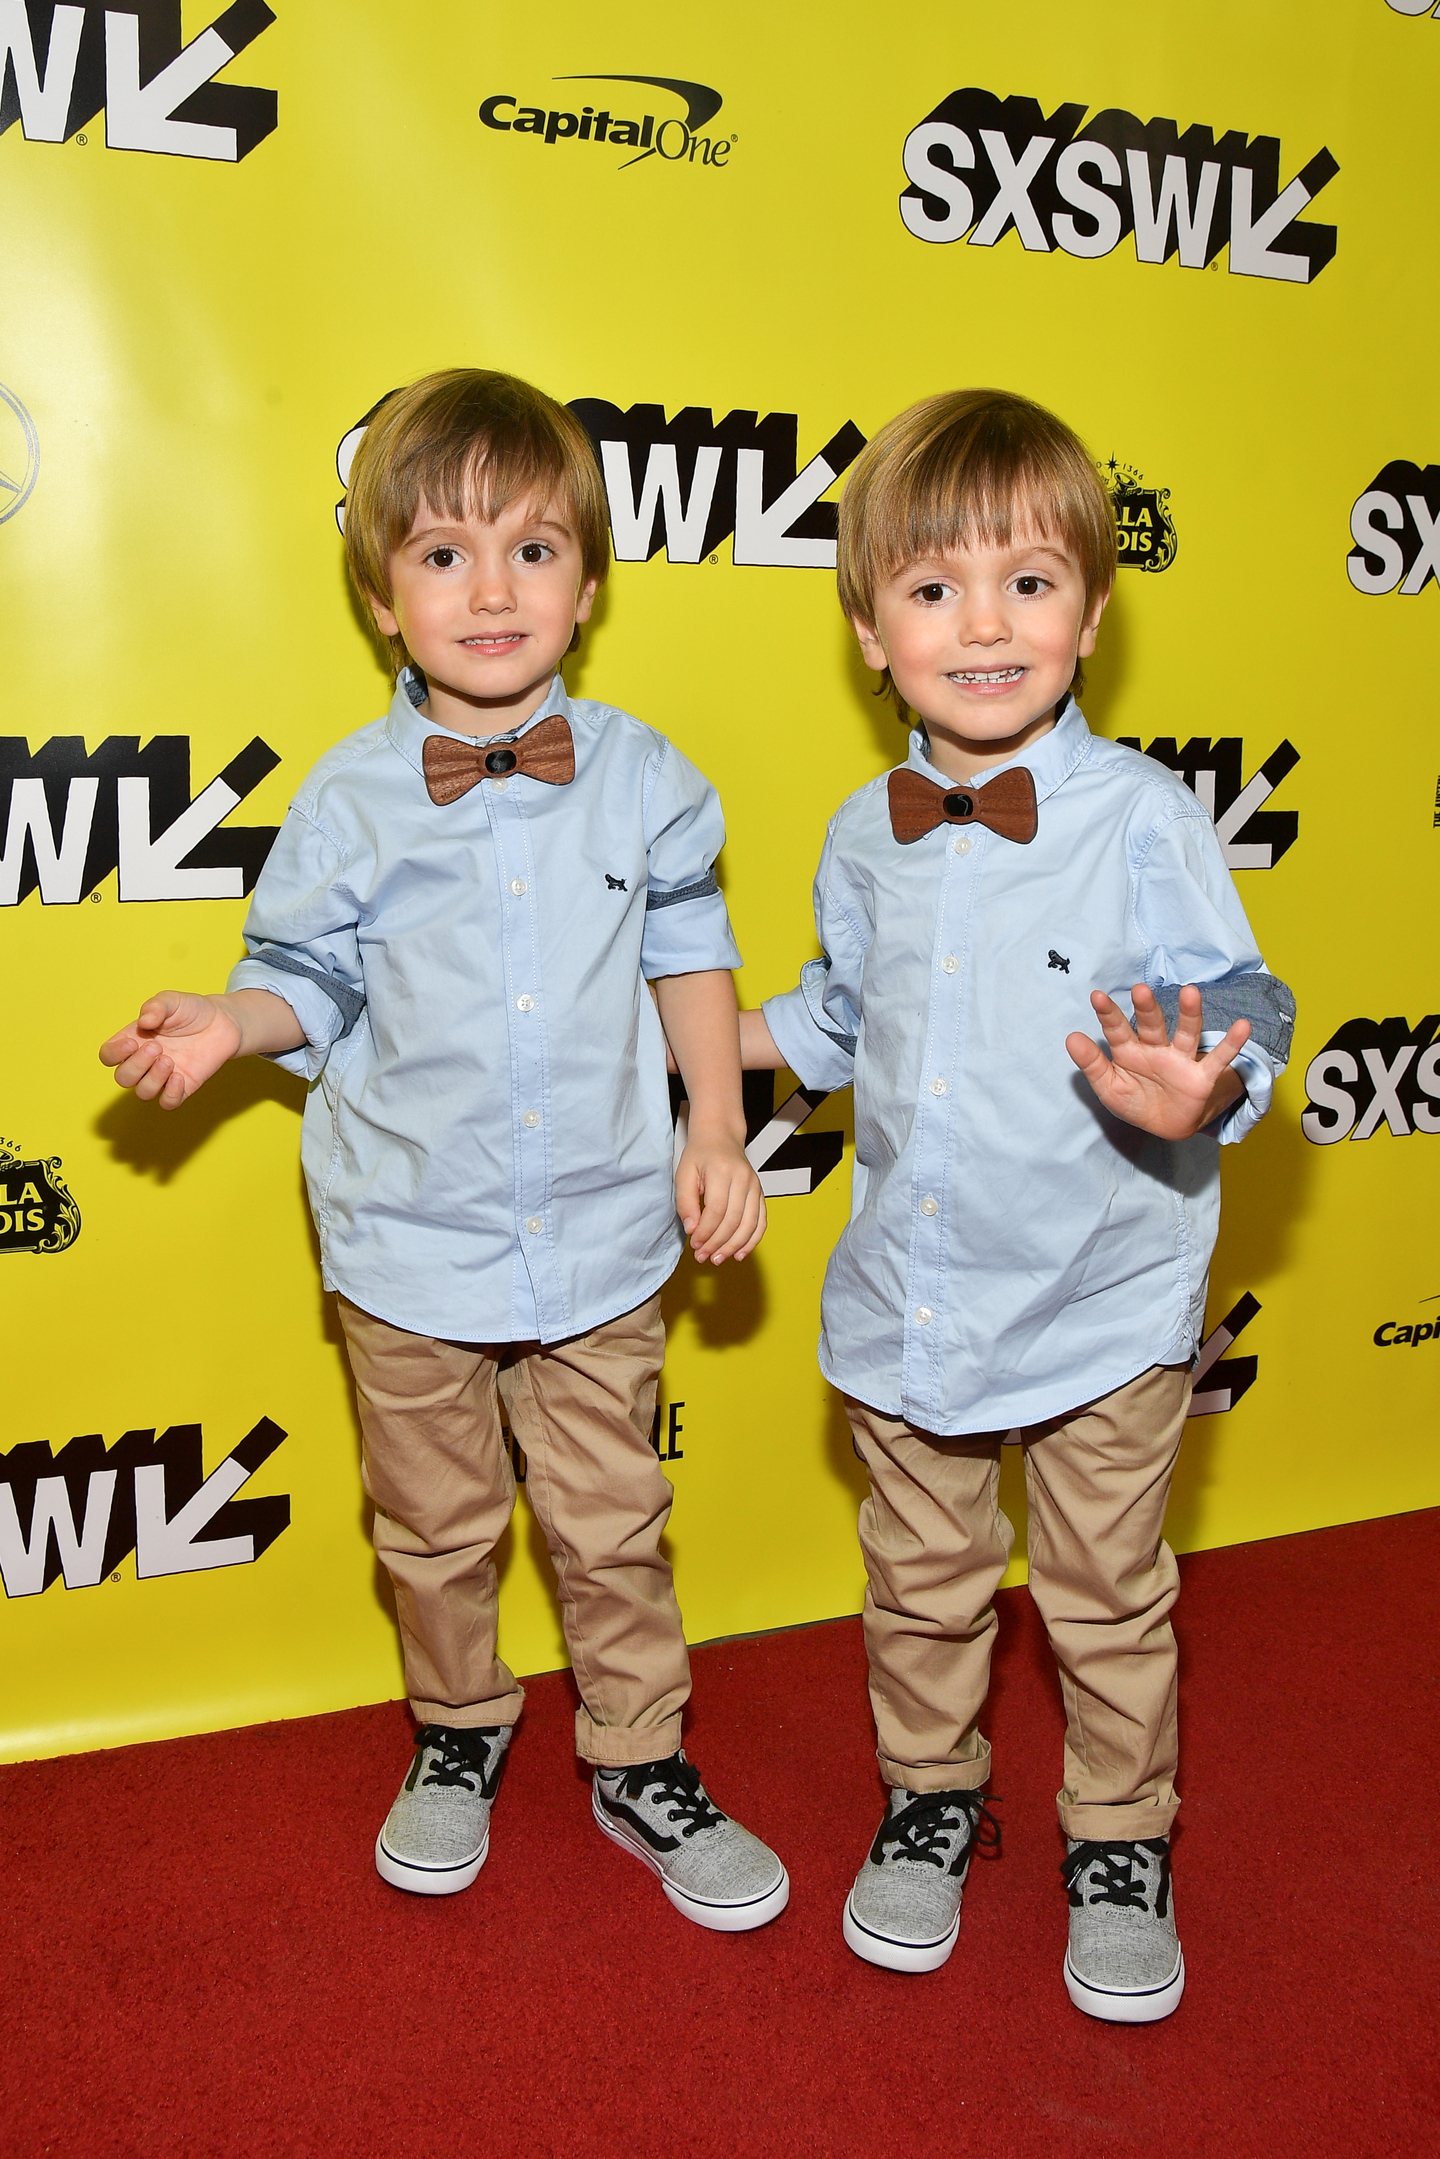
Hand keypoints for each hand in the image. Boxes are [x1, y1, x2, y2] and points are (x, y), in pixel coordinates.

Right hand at [100, 992, 243, 1107]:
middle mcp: (145, 1061)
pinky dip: (170, 1094)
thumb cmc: (192, 1010)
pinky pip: (168, 1103)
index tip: (132, 1043)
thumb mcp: (172, 1000)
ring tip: (170, 1061)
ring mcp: (163, 1076)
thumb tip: (144, 1021)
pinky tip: (180, 1076)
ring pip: (143, 1093)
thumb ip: (155, 1006)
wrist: (223, 1022)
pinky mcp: (184, 1086)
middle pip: (123, 1078)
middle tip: (158, 1048)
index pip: (108, 1056)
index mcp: (134, 1040)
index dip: (113, 1054)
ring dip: (153, 1079)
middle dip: (136, 1066)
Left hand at [675, 1131, 765, 1263]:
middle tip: (702, 1256)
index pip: (716, 1211)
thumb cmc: (701, 1155)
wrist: (720, 1137)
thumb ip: (686, 1202)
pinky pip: (761, 1222)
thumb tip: (692, 1229)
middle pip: (733, 1221)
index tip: (694, 1244)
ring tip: (718, 1258)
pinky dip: (752, 1241)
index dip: (705, 1232)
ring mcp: (755, 1186)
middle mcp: (743, 1179)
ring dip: (733, 1247)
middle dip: (717, 1243)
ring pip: (749, 1225)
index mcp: (722, 1171)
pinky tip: (739, 1253)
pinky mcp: (761, 1193)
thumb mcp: (684, 1173)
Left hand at [1066, 983, 1248, 1139]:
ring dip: (1189, 1014)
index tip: (1096, 996)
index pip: (1117, 1030)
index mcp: (1129, 1051)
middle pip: (1152, 1025)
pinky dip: (1231, 1044)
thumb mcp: (1109, 1087)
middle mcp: (1156, 1049)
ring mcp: (1180, 1060)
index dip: (1108, 1014)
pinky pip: (1218, 1059)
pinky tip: (1243, 1026)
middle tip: (1140, 990)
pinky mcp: (1201, 1077)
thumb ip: (1092, 1064)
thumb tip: (1071, 1037)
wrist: (1166, 1126)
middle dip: (1147, 1008)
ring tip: (1191, 993)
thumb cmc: (1135, 1100)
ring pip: (1185, 1033)